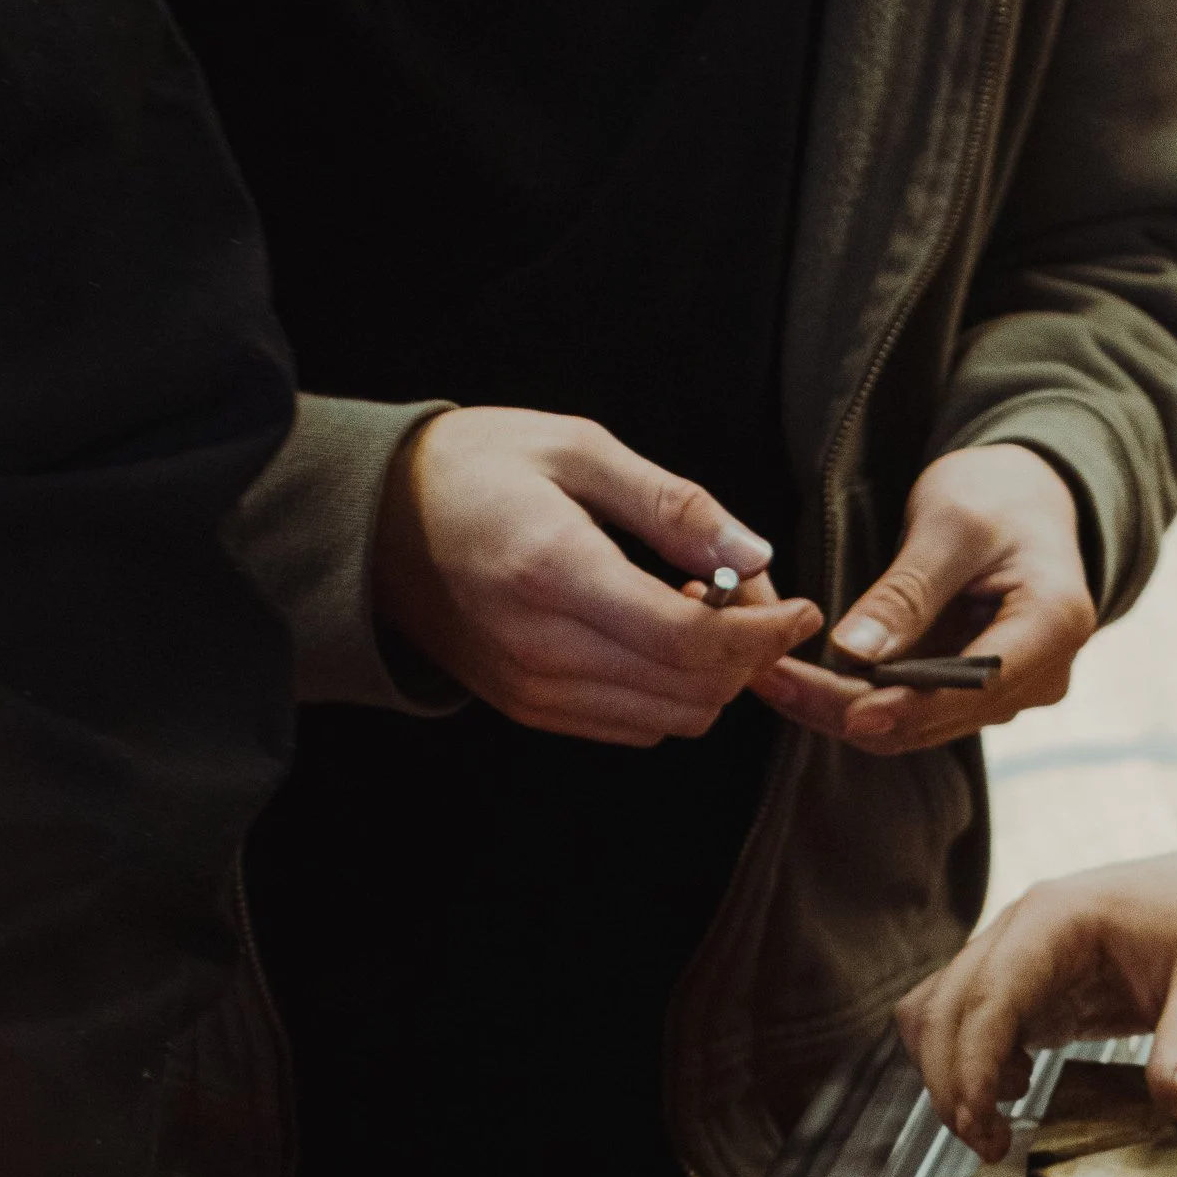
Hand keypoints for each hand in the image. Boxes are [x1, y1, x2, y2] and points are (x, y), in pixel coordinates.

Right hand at [372, 407, 821, 744]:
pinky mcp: (530, 711)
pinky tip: (657, 636)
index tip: (801, 606)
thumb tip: (756, 557)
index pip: (692, 641)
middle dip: (745, 655)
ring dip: (710, 677)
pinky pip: (635, 727)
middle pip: (693, 693)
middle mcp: (543, 648)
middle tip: (746, 595)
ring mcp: (534, 691)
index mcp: (555, 572)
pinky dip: (669, 692)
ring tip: (695, 607)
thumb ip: (674, 505)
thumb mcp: (577, 449)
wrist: (375, 523)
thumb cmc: (476, 468)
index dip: (764, 634)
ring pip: (671, 719)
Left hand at [758, 445, 1094, 757]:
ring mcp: (1009, 695)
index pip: (974, 688)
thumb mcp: (950, 525)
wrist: (1027, 500)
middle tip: (768, 680)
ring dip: (842, 710)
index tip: (840, 711)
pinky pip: (910, 712)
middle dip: (849, 709)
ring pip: (915, 726)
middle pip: (935, 719)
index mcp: (1052, 627)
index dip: (905, 706)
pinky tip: (803, 681)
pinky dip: (857, 699)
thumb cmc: (997, 496)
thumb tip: (853, 653)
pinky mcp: (976, 698)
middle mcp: (1040, 678)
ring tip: (771, 679)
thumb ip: (906, 593)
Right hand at [897, 840, 1176, 1159]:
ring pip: (943, 1012)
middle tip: (992, 1148)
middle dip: (952, 1084)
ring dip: (952, 1074)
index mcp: (1059, 918)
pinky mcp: (1032, 977)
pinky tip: (1018, 1090)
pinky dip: (973, 1062)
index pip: (986, 997)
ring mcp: (1021, 949)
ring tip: (995, 1131)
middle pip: (944, 1008)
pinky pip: (972, 1019)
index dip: (971, 1069)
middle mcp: (1024, 926)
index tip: (981, 1129)